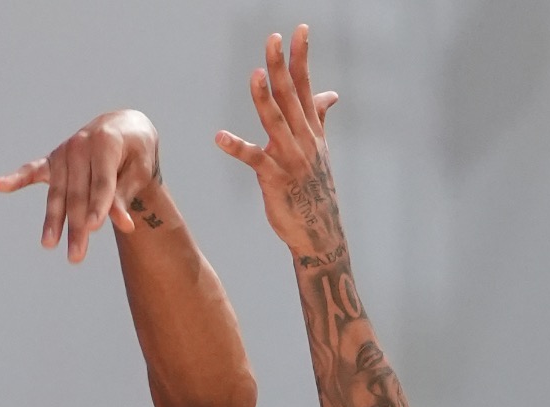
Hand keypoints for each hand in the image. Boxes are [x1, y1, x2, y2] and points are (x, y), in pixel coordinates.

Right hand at [0, 109, 161, 263]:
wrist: (123, 128)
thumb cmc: (136, 152)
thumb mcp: (140, 170)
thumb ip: (127, 195)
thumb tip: (125, 225)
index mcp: (106, 142)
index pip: (100, 182)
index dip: (98, 205)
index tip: (93, 228)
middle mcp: (81, 145)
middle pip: (78, 193)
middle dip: (77, 226)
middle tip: (76, 257)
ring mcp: (64, 153)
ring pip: (58, 193)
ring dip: (53, 221)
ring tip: (49, 245)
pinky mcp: (53, 161)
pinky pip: (32, 171)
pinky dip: (16, 178)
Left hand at [215, 25, 343, 258]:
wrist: (320, 232)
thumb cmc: (316, 189)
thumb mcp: (320, 150)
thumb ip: (319, 118)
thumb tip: (330, 95)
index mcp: (311, 130)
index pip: (305, 86)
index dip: (301, 57)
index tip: (299, 30)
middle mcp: (303, 139)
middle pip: (290, 96)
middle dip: (281, 66)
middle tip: (273, 38)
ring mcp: (290, 158)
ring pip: (275, 121)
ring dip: (264, 98)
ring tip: (255, 74)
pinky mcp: (274, 178)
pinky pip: (254, 159)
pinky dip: (236, 147)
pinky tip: (220, 137)